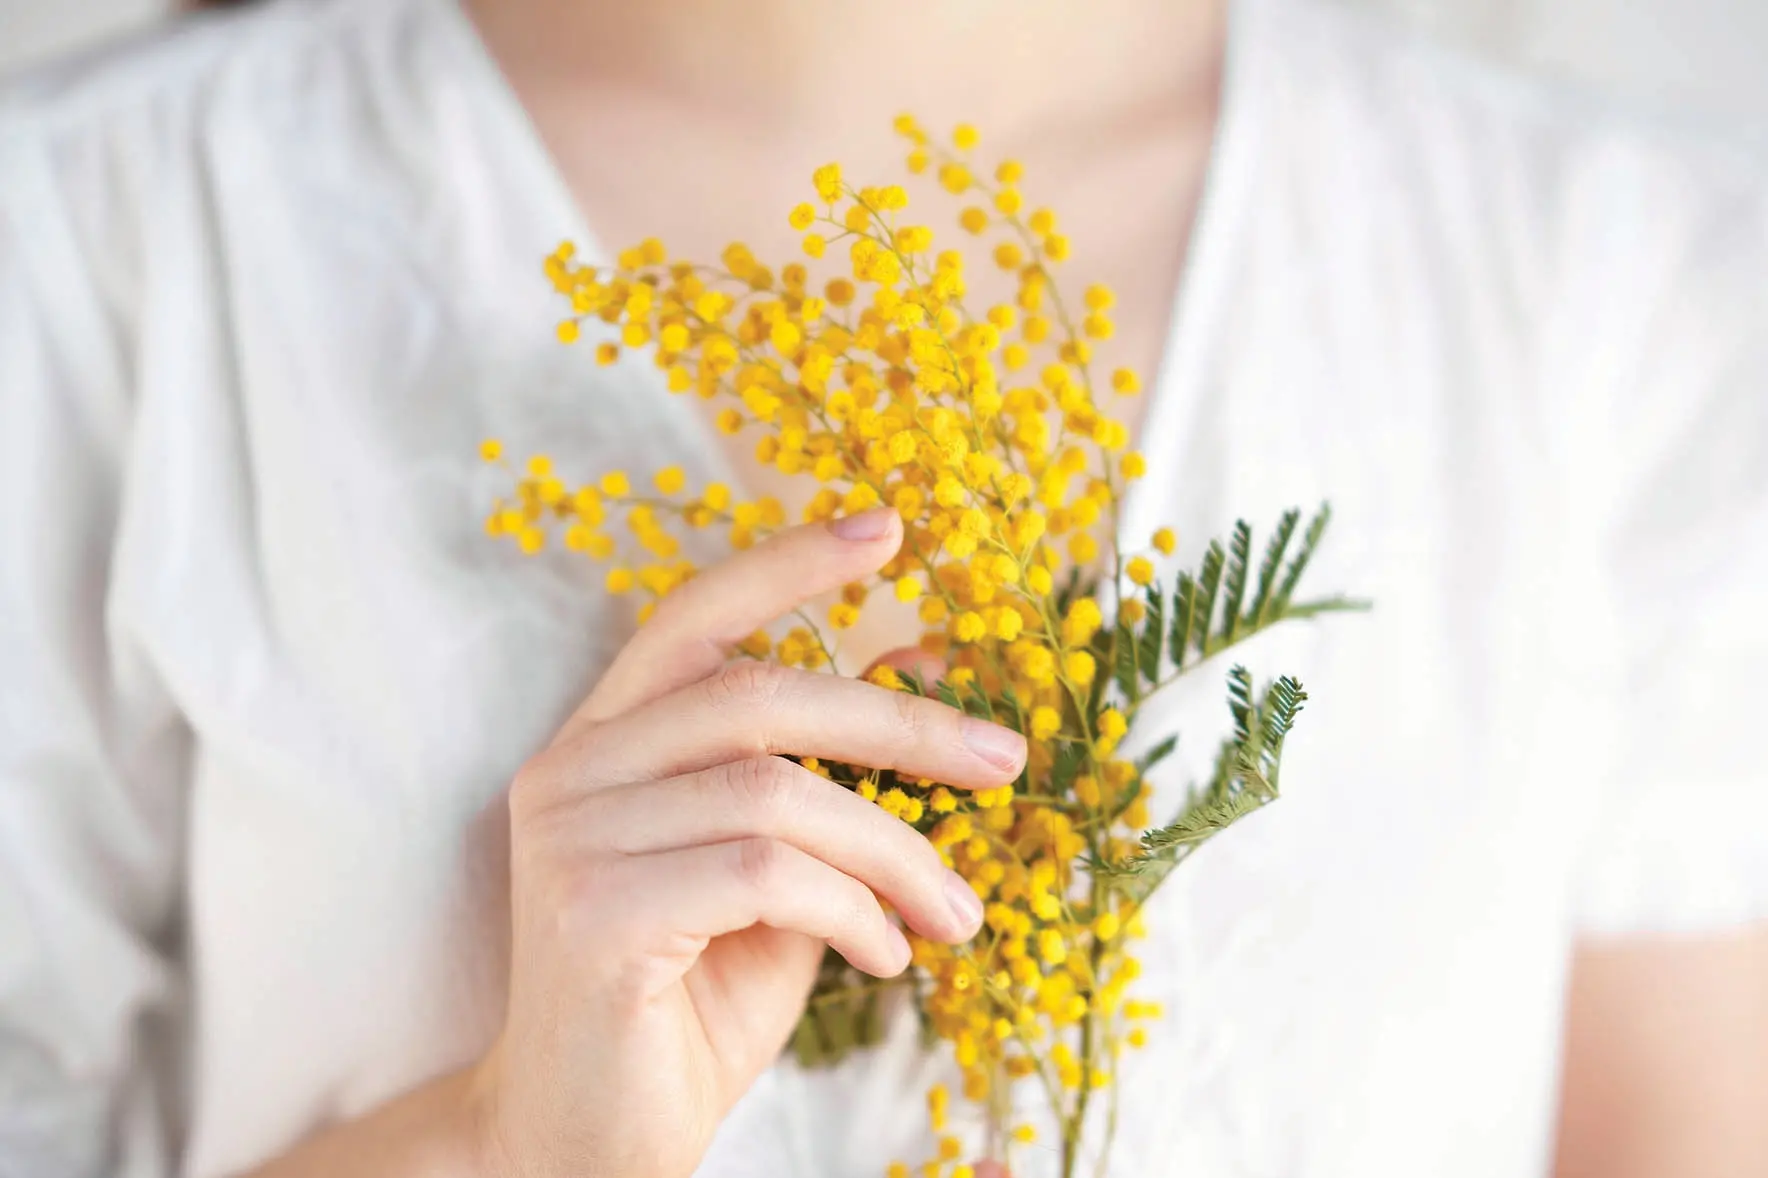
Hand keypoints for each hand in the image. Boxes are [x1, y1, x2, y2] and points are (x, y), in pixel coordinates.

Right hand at [468, 508, 1026, 1177]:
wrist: (592, 1146)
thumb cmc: (690, 1009)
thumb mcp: (780, 880)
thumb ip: (827, 783)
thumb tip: (923, 672)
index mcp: (604, 747)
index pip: (693, 618)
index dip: (789, 565)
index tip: (891, 529)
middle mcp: (569, 773)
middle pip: (760, 693)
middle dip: (902, 725)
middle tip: (1004, 760)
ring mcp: (571, 840)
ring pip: (776, 791)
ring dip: (894, 851)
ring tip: (951, 918)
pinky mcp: (592, 913)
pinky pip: (763, 873)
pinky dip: (852, 910)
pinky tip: (883, 960)